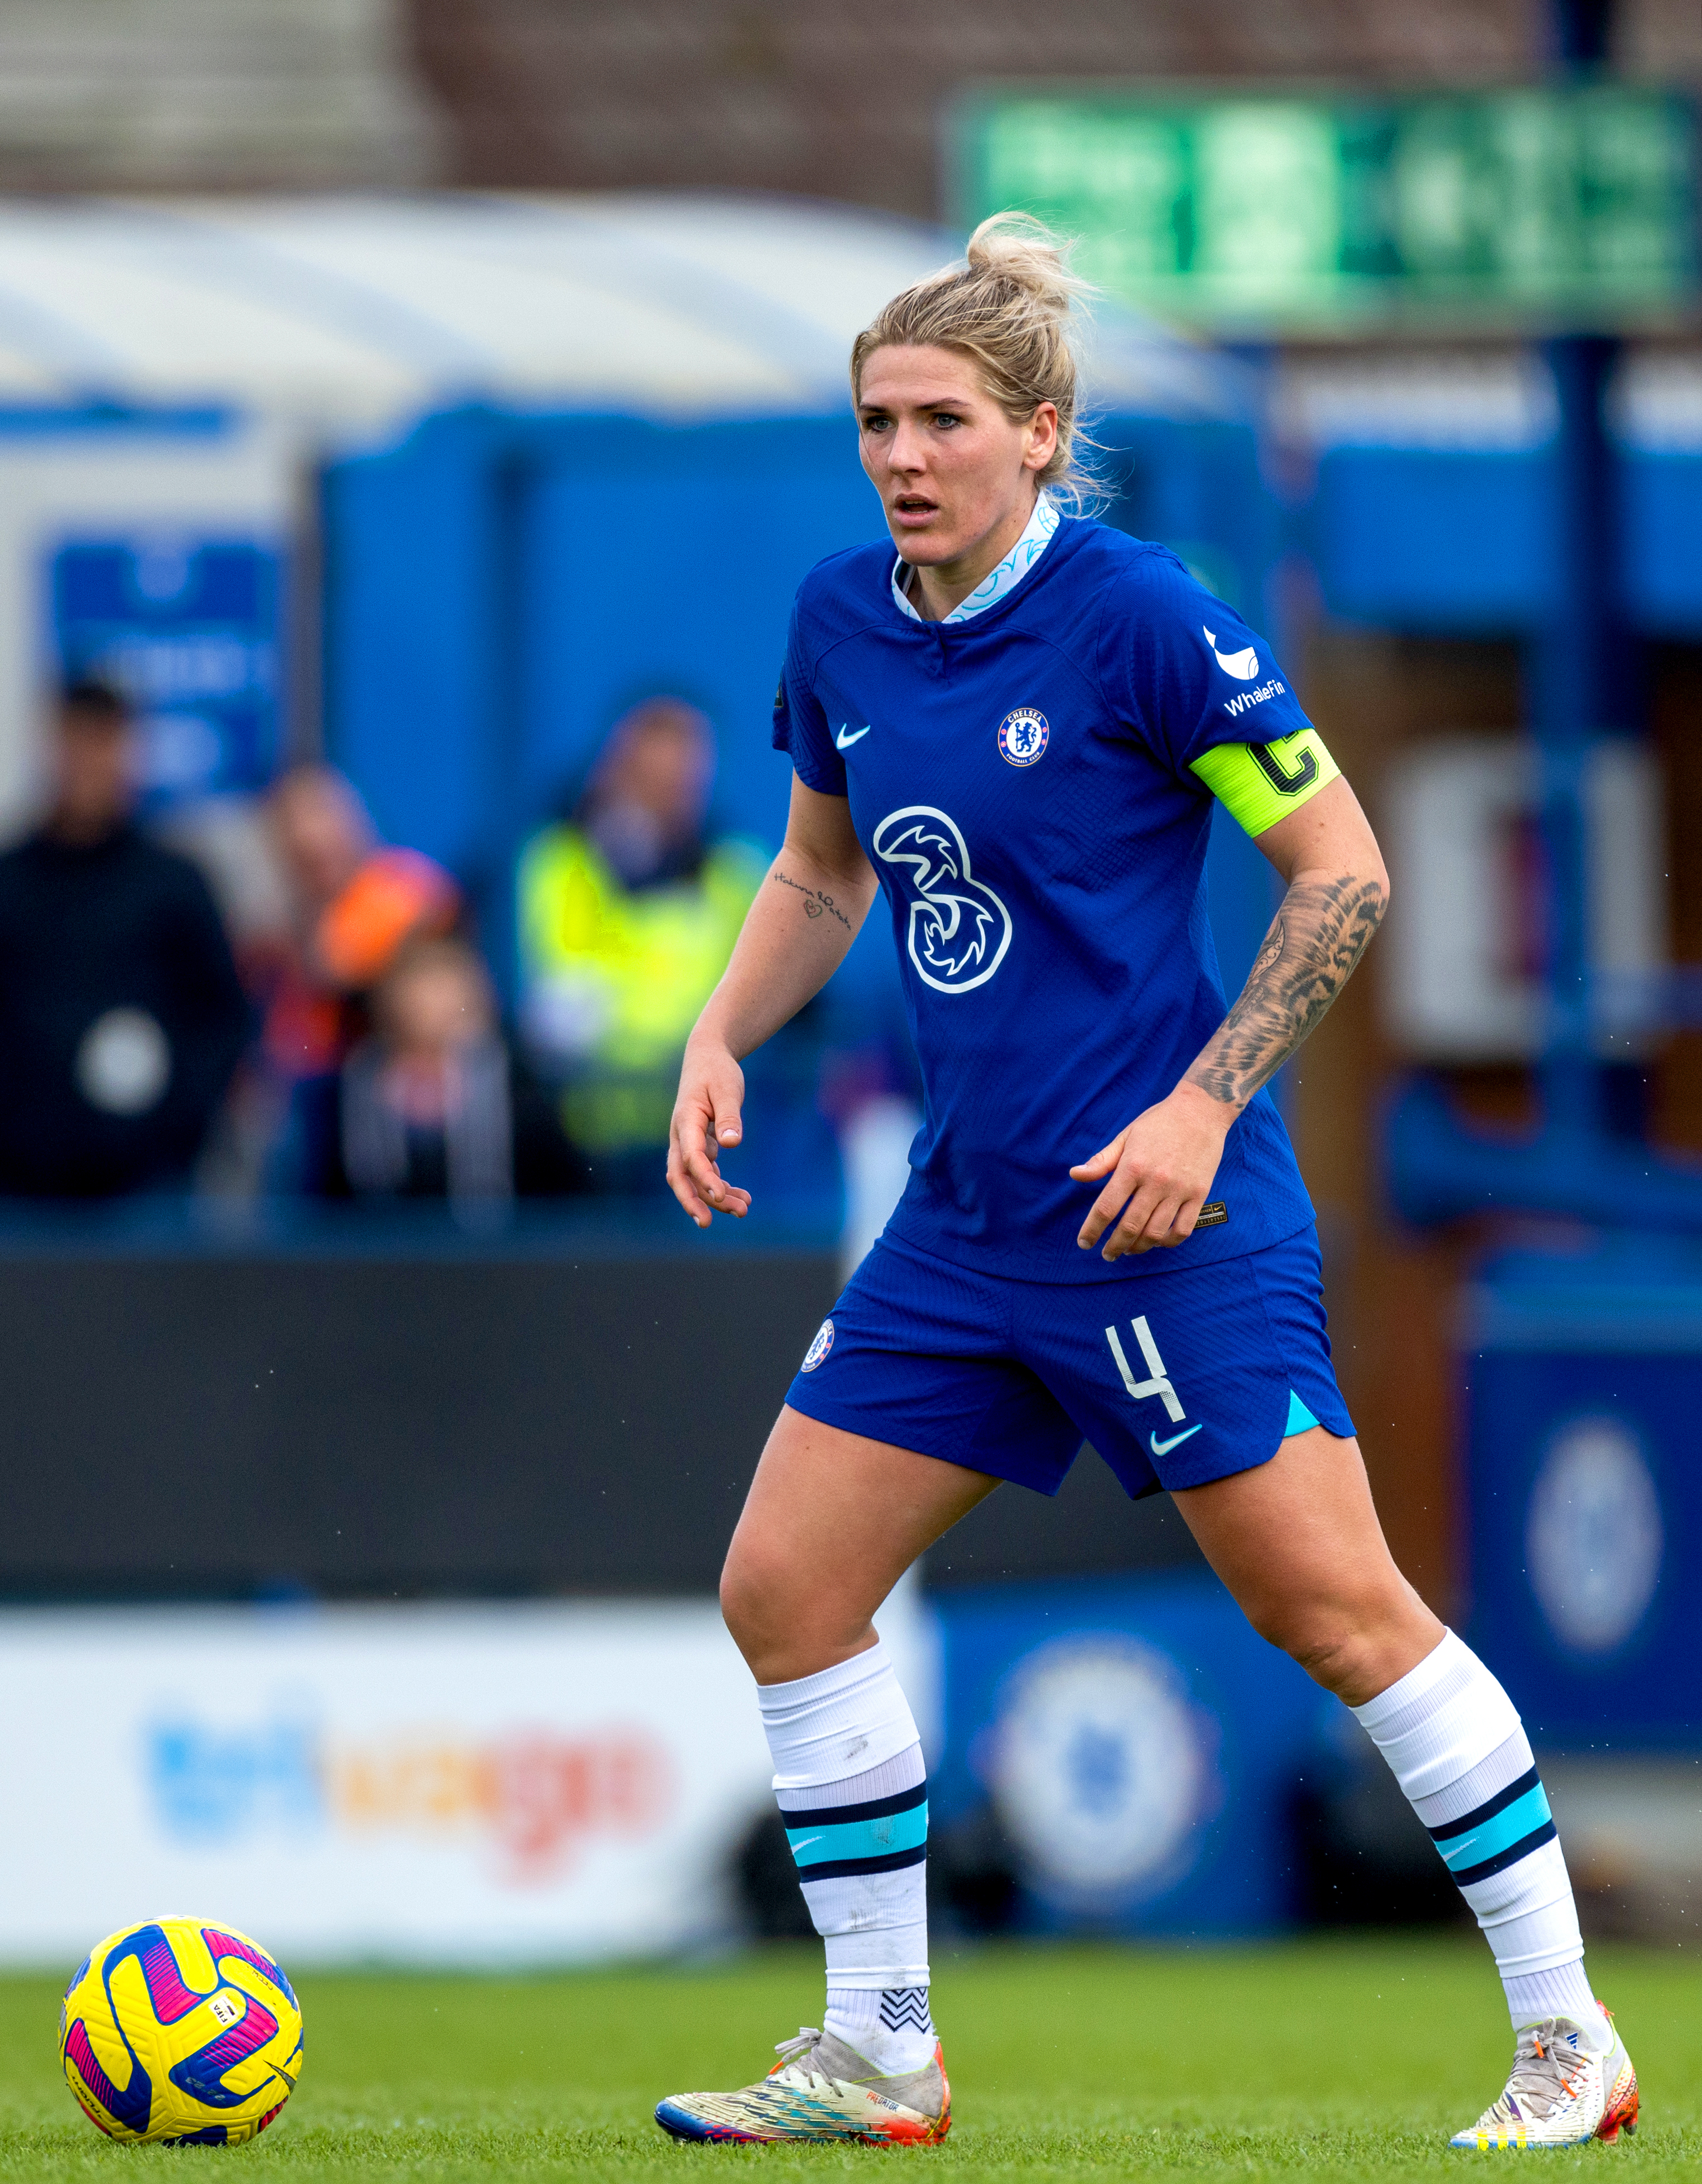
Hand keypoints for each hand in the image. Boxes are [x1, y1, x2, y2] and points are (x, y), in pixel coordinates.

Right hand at [667, 1036, 751, 1226]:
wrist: (707, 1059)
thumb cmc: (717, 1072)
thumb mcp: (727, 1089)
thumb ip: (729, 1116)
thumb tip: (732, 1143)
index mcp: (686, 1120)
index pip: (691, 1156)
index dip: (704, 1178)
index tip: (720, 1195)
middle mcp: (681, 1136)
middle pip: (679, 1176)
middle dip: (692, 1201)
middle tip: (707, 1224)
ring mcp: (688, 1143)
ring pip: (694, 1179)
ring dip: (714, 1197)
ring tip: (743, 1210)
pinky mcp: (699, 1146)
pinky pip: (706, 1173)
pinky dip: (721, 1186)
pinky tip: (743, 1198)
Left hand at [1070, 1082, 1230, 1260]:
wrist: (1201, 1111)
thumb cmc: (1159, 1122)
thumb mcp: (1125, 1136)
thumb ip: (1101, 1161)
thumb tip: (1074, 1175)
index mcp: (1132, 1166)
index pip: (1106, 1208)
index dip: (1092, 1230)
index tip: (1085, 1243)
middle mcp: (1156, 1182)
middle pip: (1130, 1227)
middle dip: (1114, 1246)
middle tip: (1107, 1254)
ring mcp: (1179, 1190)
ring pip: (1156, 1233)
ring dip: (1139, 1248)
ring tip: (1129, 1250)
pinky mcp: (1199, 1194)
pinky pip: (1183, 1229)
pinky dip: (1168, 1242)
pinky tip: (1157, 1241)